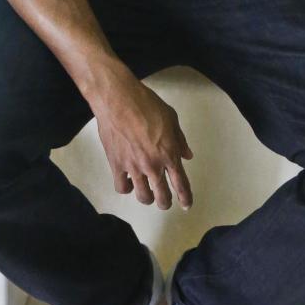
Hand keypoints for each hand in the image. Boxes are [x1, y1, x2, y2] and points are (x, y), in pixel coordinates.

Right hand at [92, 70, 193, 210]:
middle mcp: (153, 165)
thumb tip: (187, 155)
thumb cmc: (146, 104)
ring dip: (148, 198)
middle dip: (166, 202)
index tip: (186, 205)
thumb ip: (180, 140)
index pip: (181, 184)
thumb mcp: (171, 118)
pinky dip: (127, 188)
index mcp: (169, 154)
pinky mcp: (116, 165)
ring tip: (147, 194)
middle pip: (162, 196)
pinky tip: (129, 182)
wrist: (118, 100)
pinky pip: (122, 187)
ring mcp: (134, 167)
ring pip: (143, 197)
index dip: (185, 198)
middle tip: (165, 200)